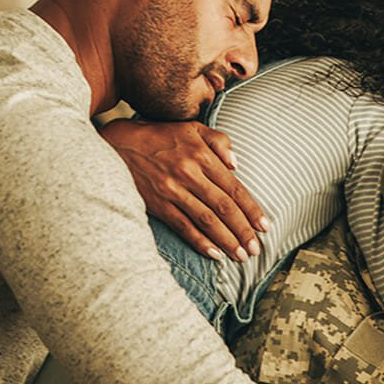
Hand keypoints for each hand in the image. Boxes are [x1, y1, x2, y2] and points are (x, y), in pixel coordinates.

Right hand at [98, 117, 267, 261]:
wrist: (118, 144)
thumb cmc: (159, 136)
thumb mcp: (191, 128)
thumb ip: (219, 141)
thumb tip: (236, 165)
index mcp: (201, 155)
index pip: (234, 187)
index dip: (251, 209)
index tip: (265, 226)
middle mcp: (189, 173)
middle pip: (224, 207)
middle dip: (243, 230)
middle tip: (256, 249)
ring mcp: (172, 191)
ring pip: (206, 220)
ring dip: (227, 240)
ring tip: (241, 256)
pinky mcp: (158, 204)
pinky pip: (183, 227)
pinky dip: (200, 242)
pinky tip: (214, 254)